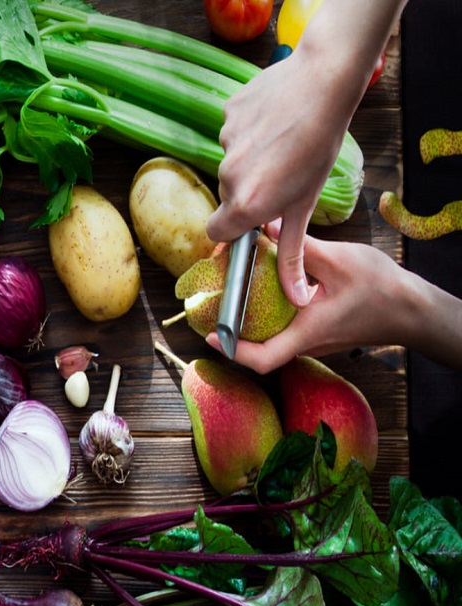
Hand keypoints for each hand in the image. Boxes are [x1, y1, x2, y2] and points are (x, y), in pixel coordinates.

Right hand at [206, 0, 403, 307]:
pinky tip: (274, 120)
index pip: (217, 231)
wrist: (324, 81)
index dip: (234, 227)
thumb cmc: (320, 146)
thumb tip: (297, 297)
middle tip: (282, 172)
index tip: (253, 217)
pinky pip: (232, 131)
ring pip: (232, 161)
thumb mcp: (306, 204)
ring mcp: (224, 142)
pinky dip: (249, 129)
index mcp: (246, 204)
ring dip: (252, 158)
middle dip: (250, 189)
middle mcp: (227, 176)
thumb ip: (292, 254)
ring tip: (283, 141)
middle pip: (228, 194)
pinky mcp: (226, 114)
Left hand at [206, 224, 461, 373]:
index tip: (212, 334)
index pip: (263, 359)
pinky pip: (285, 328)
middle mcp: (306, 343)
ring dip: (251, 320)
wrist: (413, 309)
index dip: (233, 350)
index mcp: (307, 332)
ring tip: (232, 292)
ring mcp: (312, 340)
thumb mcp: (339, 261)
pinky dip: (269, 313)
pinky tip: (262, 288)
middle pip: (260, 349)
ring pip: (272, 337)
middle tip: (213, 304)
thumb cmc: (382, 289)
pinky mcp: (317, 332)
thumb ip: (301, 248)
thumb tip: (268, 227)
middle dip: (234, 331)